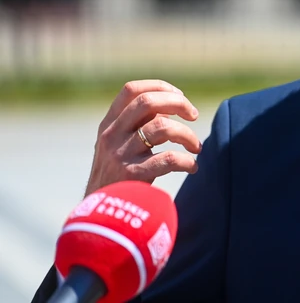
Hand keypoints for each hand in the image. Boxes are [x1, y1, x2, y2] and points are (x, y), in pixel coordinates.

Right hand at [85, 80, 201, 195]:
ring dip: (187, 134)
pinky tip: (193, 167)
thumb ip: (139, 125)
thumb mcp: (119, 145)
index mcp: (109, 124)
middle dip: (178, 103)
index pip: (131, 90)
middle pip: (148, 102)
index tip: (180, 95)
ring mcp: (120, 154)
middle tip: (194, 115)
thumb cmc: (118, 177)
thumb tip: (172, 107)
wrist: (99, 216)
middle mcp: (111, 135)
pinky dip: (187, 161)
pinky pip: (168, 159)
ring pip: (162, 127)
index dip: (159, 86)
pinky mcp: (132, 175)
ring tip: (196, 147)